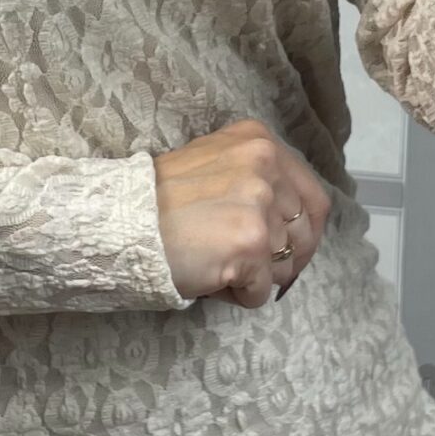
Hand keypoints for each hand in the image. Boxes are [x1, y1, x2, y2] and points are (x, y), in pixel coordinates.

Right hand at [152, 118, 332, 308]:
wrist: (121, 221)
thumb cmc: (159, 201)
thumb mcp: (215, 165)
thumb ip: (258, 181)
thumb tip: (294, 226)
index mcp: (260, 141)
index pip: (313, 199)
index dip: (306, 235)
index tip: (291, 256)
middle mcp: (265, 162)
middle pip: (302, 235)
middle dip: (279, 262)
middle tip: (243, 267)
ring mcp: (260, 202)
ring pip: (285, 266)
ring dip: (255, 278)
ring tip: (216, 265)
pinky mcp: (250, 241)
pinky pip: (262, 290)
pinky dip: (239, 295)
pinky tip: (210, 278)